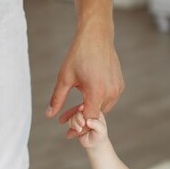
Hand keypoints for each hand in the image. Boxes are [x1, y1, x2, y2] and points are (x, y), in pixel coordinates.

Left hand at [46, 21, 124, 138]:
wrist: (97, 36)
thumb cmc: (79, 54)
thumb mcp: (65, 77)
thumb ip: (57, 99)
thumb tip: (49, 115)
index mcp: (96, 92)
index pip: (89, 119)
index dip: (78, 127)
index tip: (68, 132)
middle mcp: (111, 92)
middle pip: (96, 115)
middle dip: (82, 119)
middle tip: (67, 119)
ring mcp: (118, 89)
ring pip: (103, 108)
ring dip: (90, 109)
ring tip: (77, 104)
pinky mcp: (120, 85)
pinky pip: (109, 100)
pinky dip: (98, 101)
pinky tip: (87, 94)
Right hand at [69, 111, 108, 148]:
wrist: (95, 144)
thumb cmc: (100, 135)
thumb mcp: (101, 130)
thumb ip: (96, 124)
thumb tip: (88, 121)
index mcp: (95, 111)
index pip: (88, 106)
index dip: (83, 107)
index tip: (81, 109)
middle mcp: (87, 113)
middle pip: (78, 111)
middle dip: (78, 118)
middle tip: (82, 124)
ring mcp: (81, 118)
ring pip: (73, 117)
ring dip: (74, 123)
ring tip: (80, 130)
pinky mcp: (76, 124)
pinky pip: (70, 122)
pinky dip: (72, 126)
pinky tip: (77, 131)